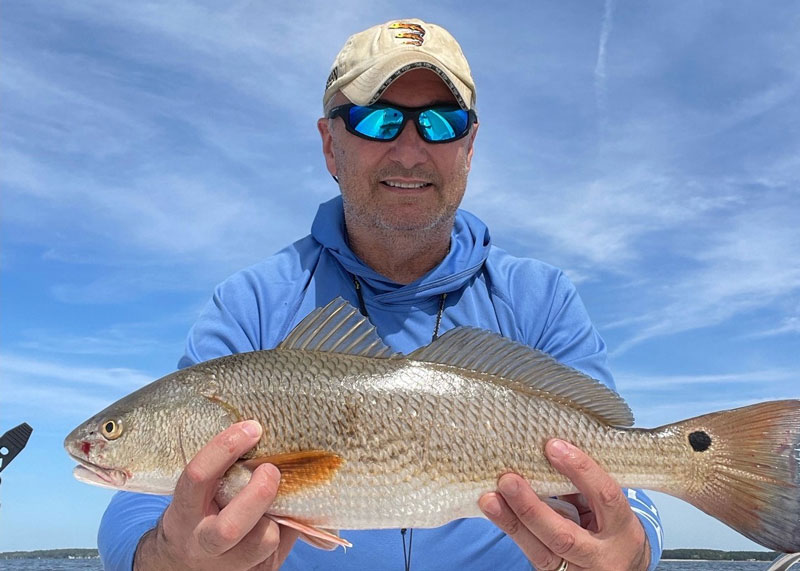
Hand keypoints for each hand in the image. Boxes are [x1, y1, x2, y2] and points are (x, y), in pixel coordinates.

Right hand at [134, 421, 298, 570]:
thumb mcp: (200, 493)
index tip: (252, 428)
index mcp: (185, 512)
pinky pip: (283, 547)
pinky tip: (289, 513)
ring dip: (279, 514)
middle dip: (259, 495)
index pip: (198, 477)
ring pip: (264, 541)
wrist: (184, 563)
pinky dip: (293, 525)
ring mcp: (229, 564)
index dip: (225, 449)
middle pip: (231, 527)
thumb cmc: (201, 513)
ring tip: (278, 498)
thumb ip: (227, 472)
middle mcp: (203, 542)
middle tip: (272, 470)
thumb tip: (266, 436)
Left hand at [479, 439, 649, 570]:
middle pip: (564, 536)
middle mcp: (601, 557)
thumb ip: (585, 489)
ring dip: (511, 523)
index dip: (581, 470)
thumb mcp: (611, 512)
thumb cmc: (613, 533)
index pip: (605, 496)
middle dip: (532, 508)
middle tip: (508, 480)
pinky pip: (531, 555)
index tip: (553, 446)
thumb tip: (550, 453)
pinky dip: (512, 531)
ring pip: (540, 553)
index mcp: (624, 531)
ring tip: (489, 499)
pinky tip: (496, 511)